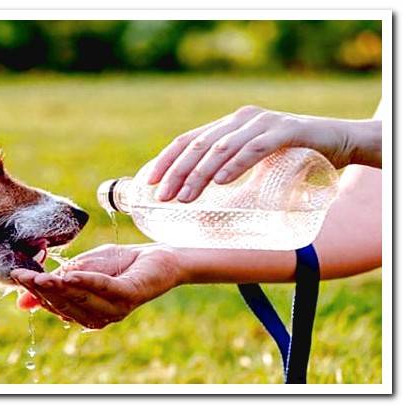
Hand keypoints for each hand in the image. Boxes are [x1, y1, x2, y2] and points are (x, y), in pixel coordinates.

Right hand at [11, 243, 181, 329]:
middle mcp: (100, 316)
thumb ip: (56, 284)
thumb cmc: (120, 263)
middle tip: (23, 275)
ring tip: (40, 277)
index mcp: (86, 313)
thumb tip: (21, 304)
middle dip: (42, 290)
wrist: (159, 256)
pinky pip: (104, 288)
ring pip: (81, 299)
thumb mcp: (80, 270)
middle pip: (65, 305)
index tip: (16, 275)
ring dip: (60, 288)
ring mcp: (115, 308)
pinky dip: (87, 282)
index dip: (35, 292)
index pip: (55, 305)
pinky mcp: (130, 294)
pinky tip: (71, 275)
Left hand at [148, 105, 381, 202]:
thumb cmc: (295, 160)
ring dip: (200, 174)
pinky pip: (255, 148)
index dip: (166, 160)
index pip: (188, 140)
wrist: (344, 143)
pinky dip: (236, 165)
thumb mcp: (256, 167)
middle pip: (200, 145)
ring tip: (185, 197)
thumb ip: (231, 174)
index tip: (150, 182)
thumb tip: (199, 203)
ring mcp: (264, 123)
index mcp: (230, 125)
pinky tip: (222, 182)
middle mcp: (242, 119)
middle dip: (177, 172)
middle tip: (164, 197)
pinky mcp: (288, 131)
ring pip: (222, 147)